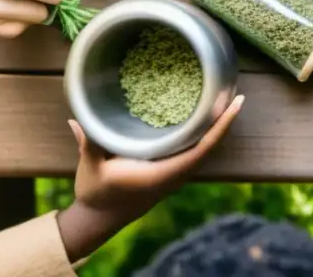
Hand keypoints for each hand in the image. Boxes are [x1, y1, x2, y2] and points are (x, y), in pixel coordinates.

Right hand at [58, 96, 242, 262]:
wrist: (100, 218)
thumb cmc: (97, 194)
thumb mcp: (91, 167)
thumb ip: (88, 143)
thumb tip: (75, 119)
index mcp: (164, 173)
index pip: (203, 149)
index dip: (221, 126)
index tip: (237, 105)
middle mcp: (176, 174)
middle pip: (210, 145)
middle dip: (224, 120)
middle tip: (235, 93)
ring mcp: (175, 173)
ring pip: (204, 148)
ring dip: (215, 126)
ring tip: (224, 99)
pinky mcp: (170, 171)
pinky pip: (194, 150)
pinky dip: (203, 133)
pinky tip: (204, 116)